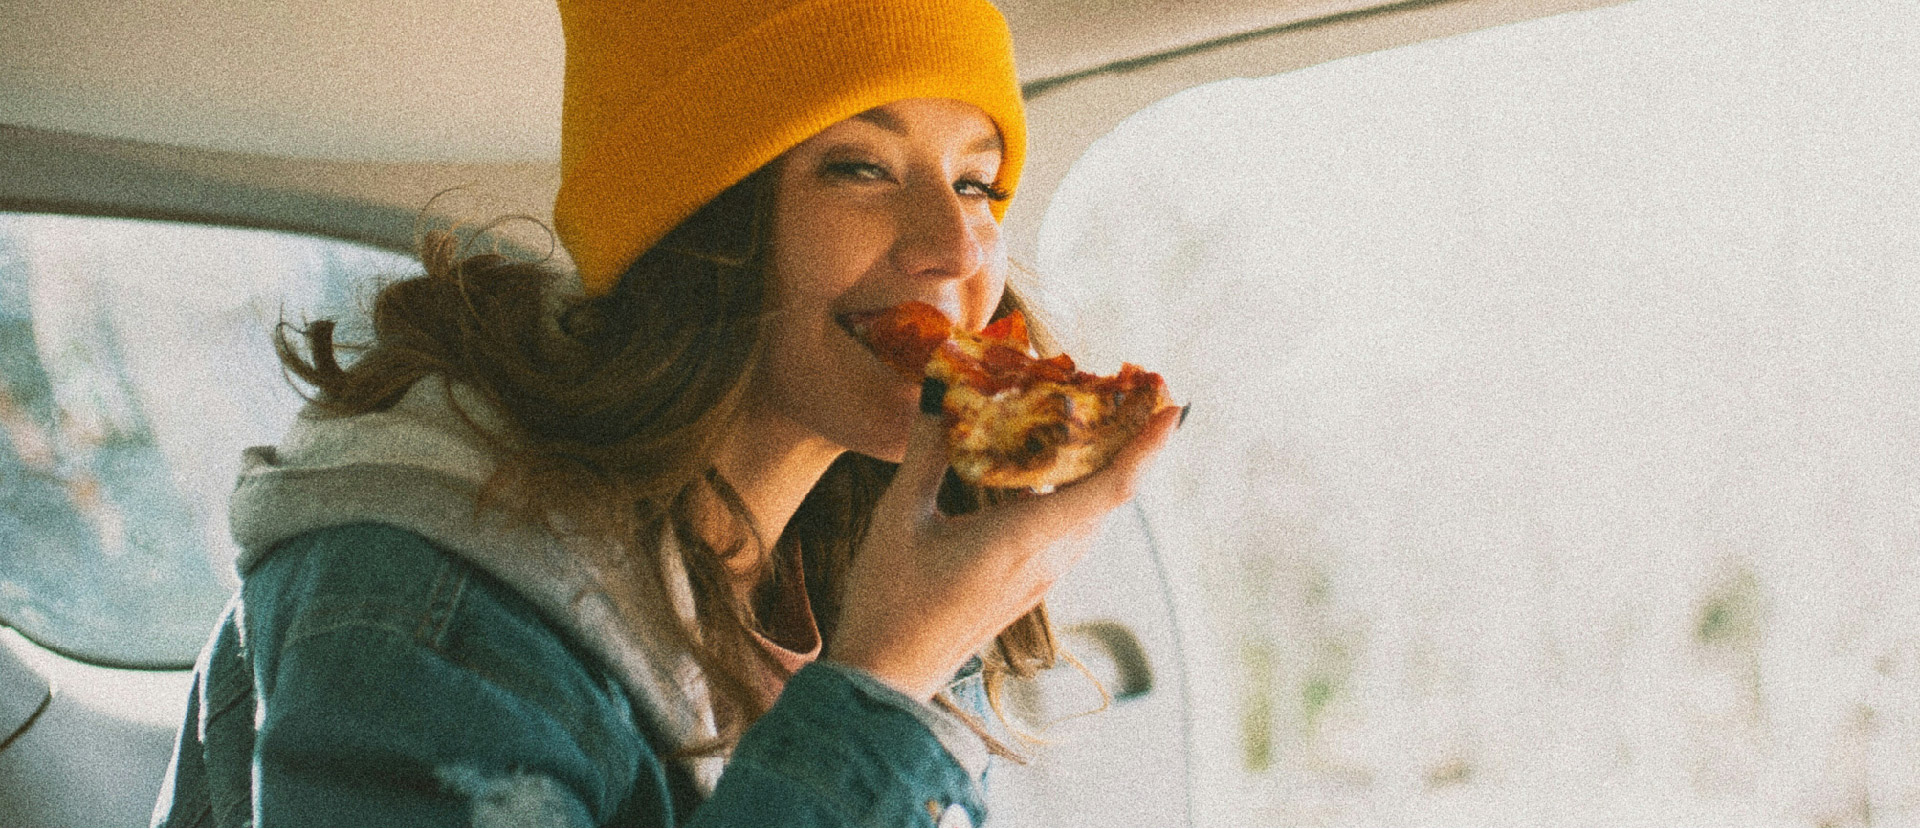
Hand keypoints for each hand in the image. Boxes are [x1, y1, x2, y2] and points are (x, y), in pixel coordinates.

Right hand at [826, 402, 1181, 700]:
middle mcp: (1047, 559)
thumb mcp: (900, 516)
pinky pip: (1070, 527)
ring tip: (1096, 415)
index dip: (1146, 447)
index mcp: (1023, 539)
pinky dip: (1075, 488)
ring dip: (1103, 464)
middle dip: (1129, 439)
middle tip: (1131, 387)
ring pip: (1091, 511)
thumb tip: (941, 392)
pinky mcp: (1031, 585)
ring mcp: (1042, 576)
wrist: (887, 672)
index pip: (1108, 489)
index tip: (1171, 407)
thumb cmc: (889, 597)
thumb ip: (925, 452)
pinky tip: (1049, 464)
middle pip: (1109, 492)